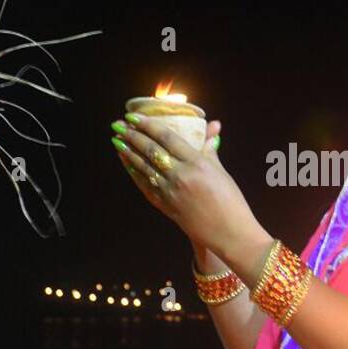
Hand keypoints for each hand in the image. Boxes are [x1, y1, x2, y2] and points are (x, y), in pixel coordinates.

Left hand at [112, 116, 260, 254]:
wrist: (227, 232)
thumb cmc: (229, 201)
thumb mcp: (220, 171)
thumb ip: (210, 148)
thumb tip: (213, 126)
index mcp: (197, 163)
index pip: (167, 138)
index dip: (148, 125)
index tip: (134, 116)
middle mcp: (180, 176)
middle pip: (151, 150)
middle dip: (132, 136)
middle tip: (118, 124)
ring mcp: (170, 192)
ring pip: (143, 167)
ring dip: (128, 152)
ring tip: (117, 140)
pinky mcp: (165, 205)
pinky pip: (145, 185)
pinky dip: (134, 172)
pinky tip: (126, 163)